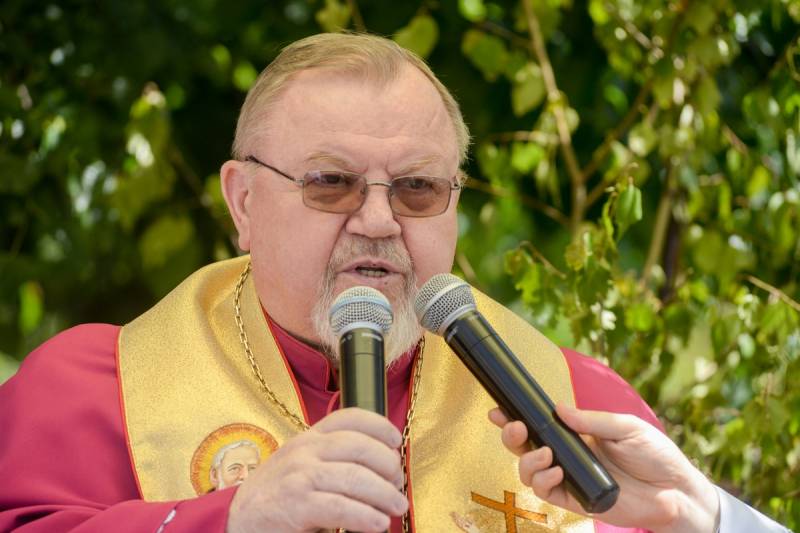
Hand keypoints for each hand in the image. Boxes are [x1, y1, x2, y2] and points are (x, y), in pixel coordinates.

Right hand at [227, 408, 407, 532]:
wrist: (235, 521)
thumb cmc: (275, 497)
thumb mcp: (300, 466)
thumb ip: (332, 460)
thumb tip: (381, 468)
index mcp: (308, 438)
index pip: (348, 418)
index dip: (378, 425)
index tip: (396, 441)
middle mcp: (304, 451)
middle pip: (359, 446)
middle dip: (387, 465)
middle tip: (398, 485)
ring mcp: (299, 476)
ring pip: (355, 477)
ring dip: (384, 494)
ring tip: (396, 507)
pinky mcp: (296, 506)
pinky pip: (341, 507)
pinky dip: (365, 516)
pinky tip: (378, 524)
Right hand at [489, 405, 719, 532]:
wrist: (678, 490)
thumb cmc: (655, 455)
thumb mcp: (625, 427)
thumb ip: (592, 420)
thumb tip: (559, 409)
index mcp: (577, 434)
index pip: (539, 424)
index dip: (516, 417)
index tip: (499, 409)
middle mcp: (569, 456)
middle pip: (525, 448)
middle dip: (511, 437)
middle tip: (515, 427)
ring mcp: (571, 478)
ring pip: (529, 472)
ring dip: (528, 461)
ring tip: (546, 454)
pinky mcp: (578, 501)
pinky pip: (548, 493)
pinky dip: (545, 481)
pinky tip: (557, 471)